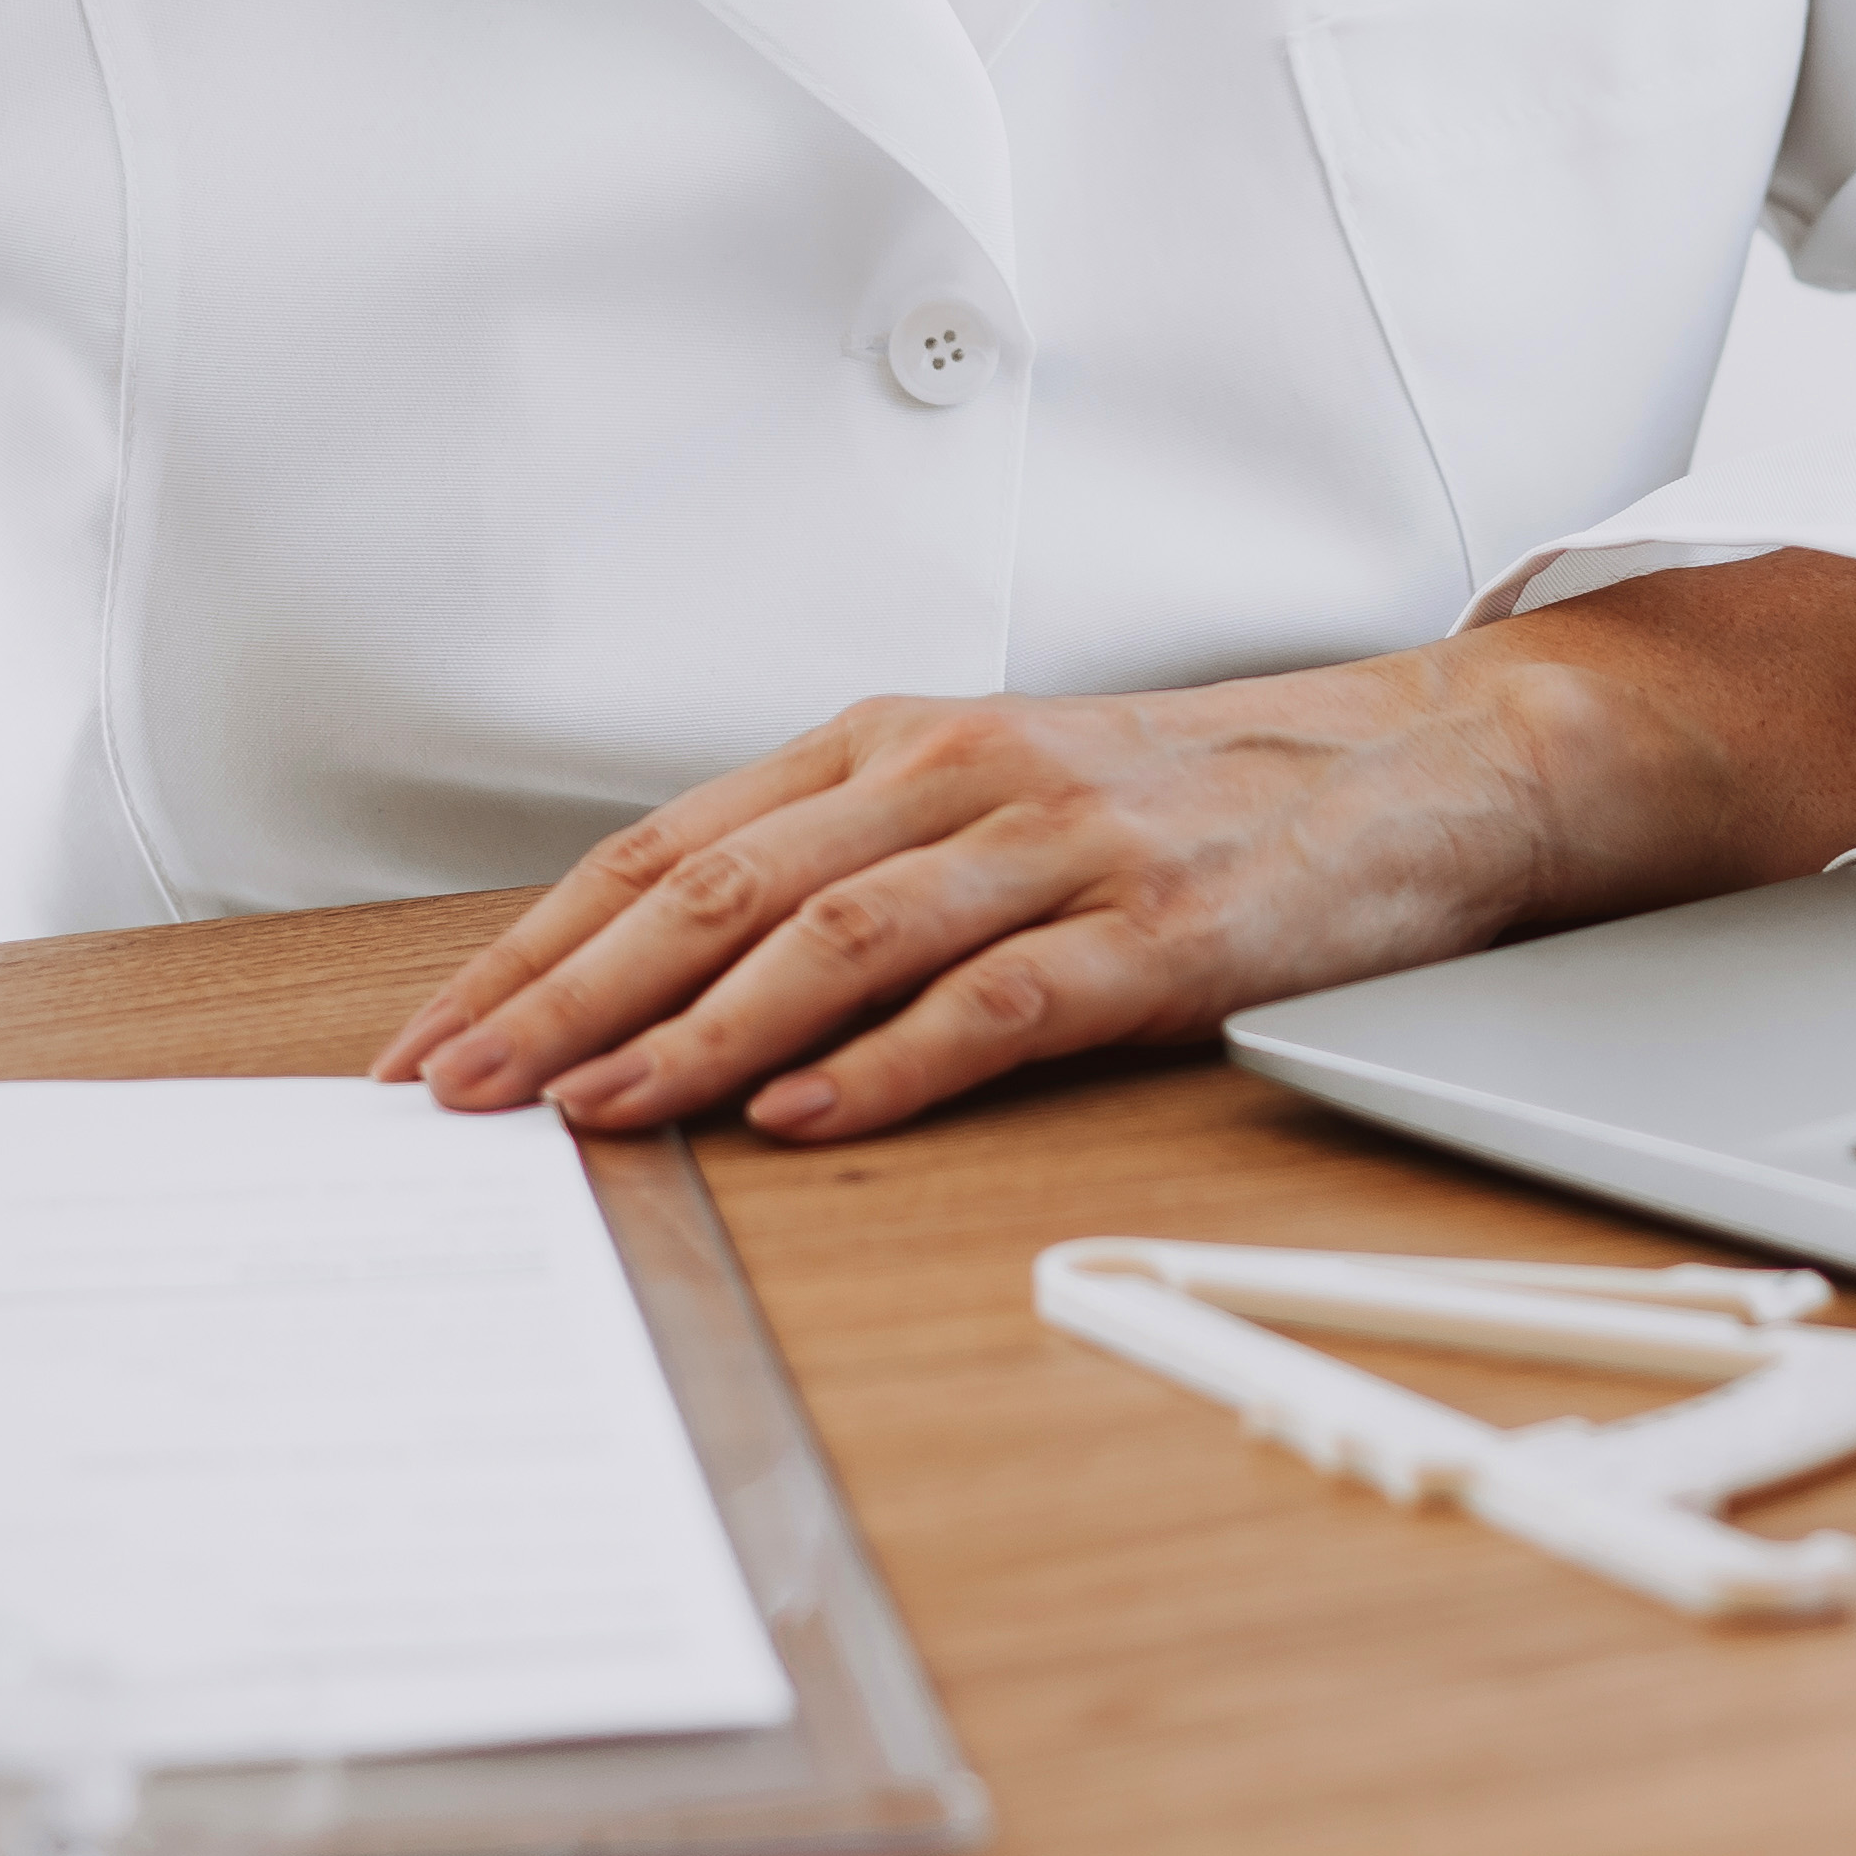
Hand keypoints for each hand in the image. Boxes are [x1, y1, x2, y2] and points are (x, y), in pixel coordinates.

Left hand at [373, 549, 1855, 1143]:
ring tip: (586, 1113)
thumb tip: (651, 985)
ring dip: (691, 1033)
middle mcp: (960, 774)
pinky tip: (803, 1114)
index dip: (535, 946)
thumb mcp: (994, 788)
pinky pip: (999, 998)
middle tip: (450, 1094)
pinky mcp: (1159, 928)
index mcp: (897, 741)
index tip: (430, 1040)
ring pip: (836, 937)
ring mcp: (1061, 846)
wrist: (1425, 760)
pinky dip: (889, 1062)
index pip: (669, 847)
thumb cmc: (1194, 791)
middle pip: (719, 888)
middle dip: (562, 999)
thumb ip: (845, 862)